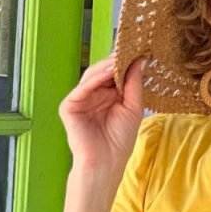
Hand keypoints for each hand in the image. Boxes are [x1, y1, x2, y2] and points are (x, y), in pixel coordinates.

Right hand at [60, 53, 144, 179]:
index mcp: (106, 96)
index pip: (113, 74)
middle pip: (102, 72)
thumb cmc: (119, 141)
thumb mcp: (133, 108)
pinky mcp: (69, 106)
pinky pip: (83, 87)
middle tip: (130, 48)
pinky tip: (109, 71)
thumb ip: (134, 83)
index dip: (124, 62)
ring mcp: (79, 100)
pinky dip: (96, 78)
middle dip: (115, 61)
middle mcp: (92, 95)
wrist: (106, 163)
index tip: (139, 49)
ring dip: (107, 66)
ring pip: (92, 76)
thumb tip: (141, 60)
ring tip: (121, 57)